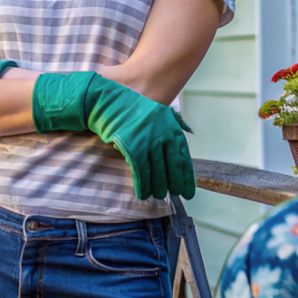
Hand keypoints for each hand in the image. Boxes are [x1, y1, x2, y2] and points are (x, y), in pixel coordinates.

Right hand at [31, 72, 195, 199]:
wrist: (108, 102)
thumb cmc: (130, 110)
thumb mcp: (156, 116)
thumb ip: (167, 130)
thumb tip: (178, 147)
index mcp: (170, 127)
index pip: (183, 155)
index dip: (186, 174)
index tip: (189, 188)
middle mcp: (163, 134)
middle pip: (172, 166)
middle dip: (175, 183)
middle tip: (177, 195)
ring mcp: (148, 141)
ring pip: (157, 171)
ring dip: (158, 186)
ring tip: (158, 195)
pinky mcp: (134, 147)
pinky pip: (141, 172)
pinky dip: (143, 185)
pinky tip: (143, 193)